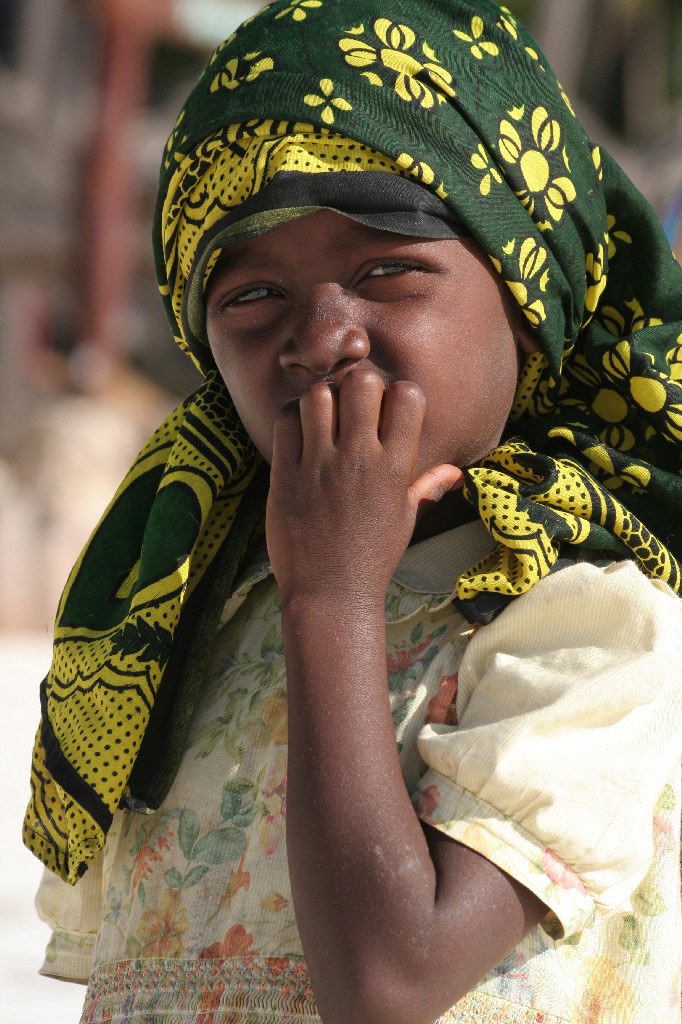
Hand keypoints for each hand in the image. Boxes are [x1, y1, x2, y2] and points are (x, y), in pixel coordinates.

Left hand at [265, 369, 462, 602]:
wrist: (329, 594)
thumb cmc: (371, 558)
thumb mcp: (405, 521)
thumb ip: (426, 487)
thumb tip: (457, 471)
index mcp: (395, 468)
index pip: (407, 395)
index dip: (396, 393)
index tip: (385, 411)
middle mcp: (360, 459)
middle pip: (362, 382)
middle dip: (357, 386)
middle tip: (349, 408)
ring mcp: (320, 465)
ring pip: (319, 394)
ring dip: (320, 399)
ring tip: (320, 420)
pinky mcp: (286, 475)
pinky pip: (285, 421)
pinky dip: (290, 419)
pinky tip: (297, 436)